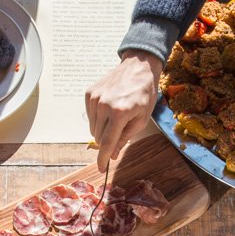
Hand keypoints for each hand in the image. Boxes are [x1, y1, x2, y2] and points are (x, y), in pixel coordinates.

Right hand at [86, 51, 161, 169]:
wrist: (138, 67)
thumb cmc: (144, 93)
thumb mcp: (141, 119)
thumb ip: (125, 138)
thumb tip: (112, 154)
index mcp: (119, 113)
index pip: (106, 142)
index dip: (103, 158)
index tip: (101, 168)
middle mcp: (103, 105)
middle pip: (98, 137)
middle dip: (107, 141)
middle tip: (120, 132)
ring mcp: (94, 98)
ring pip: (93, 128)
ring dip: (103, 129)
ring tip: (116, 117)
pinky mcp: (89, 93)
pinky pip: (90, 116)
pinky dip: (98, 118)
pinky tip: (109, 109)